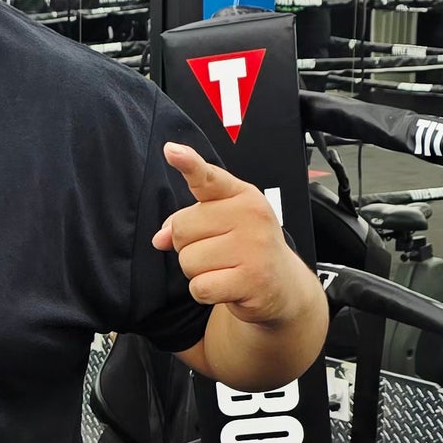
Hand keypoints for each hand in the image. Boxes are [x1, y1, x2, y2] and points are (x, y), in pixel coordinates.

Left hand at [151, 142, 305, 323]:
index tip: (170, 151)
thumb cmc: (246, 249)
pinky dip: (205, 292)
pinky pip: (200, 287)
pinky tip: (227, 286)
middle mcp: (251, 216)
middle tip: (217, 253)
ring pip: (188, 260)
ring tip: (224, 269)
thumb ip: (188, 222)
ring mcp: (253, 247)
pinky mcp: (251, 280)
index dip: (188, 164)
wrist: (283, 285)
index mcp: (242, 195)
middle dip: (188, 247)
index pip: (209, 177)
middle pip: (181, 229)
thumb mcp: (222, 225)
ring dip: (198, 272)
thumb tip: (159, 238)